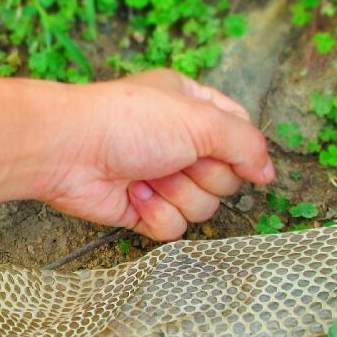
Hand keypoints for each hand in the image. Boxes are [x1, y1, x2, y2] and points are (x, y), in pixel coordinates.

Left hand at [39, 69, 273, 240]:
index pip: (240, 134)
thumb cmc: (128, 121)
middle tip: (175, 159)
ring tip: (148, 175)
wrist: (68, 150)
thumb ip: (245, 144)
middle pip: (226, 178)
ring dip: (177, 194)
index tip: (227, 152)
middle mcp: (179, 142)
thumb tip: (267, 172)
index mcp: (193, 108)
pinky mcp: (142, 209)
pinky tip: (135, 194)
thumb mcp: (200, 118)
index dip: (240, 150)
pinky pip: (173, 227)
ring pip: (201, 207)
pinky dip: (156, 214)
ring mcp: (161, 178)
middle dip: (203, 174)